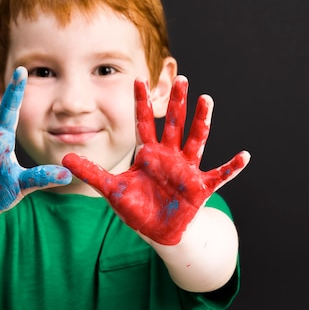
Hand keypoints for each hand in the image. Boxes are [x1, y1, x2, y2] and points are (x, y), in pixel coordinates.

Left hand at [63, 75, 249, 244]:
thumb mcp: (111, 190)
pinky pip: (219, 176)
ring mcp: (187, 170)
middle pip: (174, 125)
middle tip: (181, 78)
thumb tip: (63, 157)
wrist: (159, 231)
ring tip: (207, 100)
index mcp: (149, 154)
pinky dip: (232, 167)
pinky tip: (244, 156)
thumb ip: (91, 173)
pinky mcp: (200, 188)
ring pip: (196, 141)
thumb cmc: (138, 209)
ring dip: (202, 122)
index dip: (141, 103)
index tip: (138, 79)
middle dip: (177, 103)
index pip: (144, 123)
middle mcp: (170, 157)